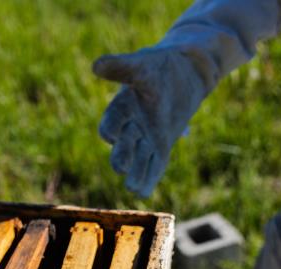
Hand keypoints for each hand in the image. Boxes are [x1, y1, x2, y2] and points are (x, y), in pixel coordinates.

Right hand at [93, 47, 207, 197]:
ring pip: (137, 160)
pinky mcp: (161, 147)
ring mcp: (145, 139)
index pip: (111, 122)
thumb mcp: (142, 65)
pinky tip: (143, 191)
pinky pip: (153, 166)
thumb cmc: (159, 67)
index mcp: (122, 107)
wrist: (184, 73)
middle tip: (121, 167)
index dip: (109, 129)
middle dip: (121, 156)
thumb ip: (121, 67)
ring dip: (135, 173)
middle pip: (122, 146)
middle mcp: (130, 126)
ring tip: (133, 187)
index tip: (110, 135)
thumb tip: (96, 65)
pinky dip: (148, 178)